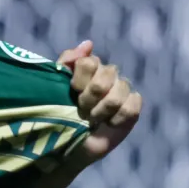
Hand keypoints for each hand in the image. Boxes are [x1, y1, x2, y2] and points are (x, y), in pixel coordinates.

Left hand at [57, 40, 142, 165]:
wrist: (70, 143)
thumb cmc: (61, 112)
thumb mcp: (55, 85)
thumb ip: (66, 62)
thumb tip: (88, 44)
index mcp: (90, 66)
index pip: (89, 62)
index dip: (79, 80)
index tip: (72, 92)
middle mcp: (109, 74)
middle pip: (105, 77)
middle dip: (89, 99)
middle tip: (81, 109)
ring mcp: (123, 90)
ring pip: (117, 95)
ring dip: (101, 111)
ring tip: (92, 119)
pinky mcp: (133, 108)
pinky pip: (131, 108)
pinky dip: (117, 119)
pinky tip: (109, 124)